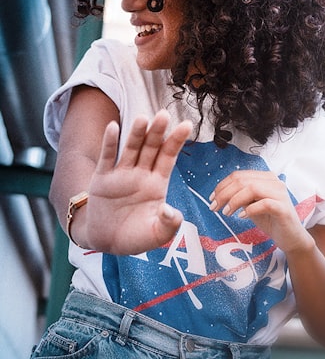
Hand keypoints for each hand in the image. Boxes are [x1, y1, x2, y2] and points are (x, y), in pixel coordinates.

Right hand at [82, 110, 192, 254]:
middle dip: (158, 132)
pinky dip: (110, 143)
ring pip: (131, 150)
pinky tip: (113, 127)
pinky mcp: (102, 180)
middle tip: (164, 114)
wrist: (107, 244)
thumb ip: (169, 223)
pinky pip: (107, 158)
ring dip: (137, 134)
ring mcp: (121, 175)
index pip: (169, 157)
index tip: (188, 125)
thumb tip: (170, 211)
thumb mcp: (158, 234)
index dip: (177, 141)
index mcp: (158, 184)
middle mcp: (141, 175)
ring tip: (143, 119)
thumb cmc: (136, 237)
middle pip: (152, 148)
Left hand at [209, 170, 315, 254]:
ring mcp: (280, 194)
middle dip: (224, 194)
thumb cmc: (271, 220)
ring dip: (234, 200)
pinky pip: (264, 203)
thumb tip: (220, 194)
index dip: (222, 186)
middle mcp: (275, 182)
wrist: (290, 237)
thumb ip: (240, 196)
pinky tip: (242, 217)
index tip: (212, 199)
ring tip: (226, 213)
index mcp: (266, 178)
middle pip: (243, 181)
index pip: (239, 175)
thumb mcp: (251, 204)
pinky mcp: (283, 208)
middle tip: (214, 207)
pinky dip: (249, 209)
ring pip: (252, 188)